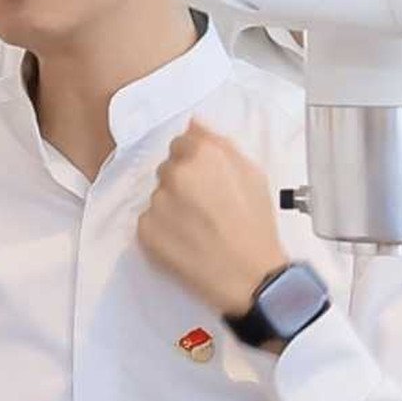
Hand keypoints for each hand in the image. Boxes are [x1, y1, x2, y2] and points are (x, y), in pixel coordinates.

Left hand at [136, 121, 294, 322]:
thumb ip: (219, 143)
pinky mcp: (145, 231)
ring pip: (158, 197)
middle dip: (182, 184)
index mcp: (201, 154)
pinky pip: (149, 222)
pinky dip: (162, 230)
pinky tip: (186, 242)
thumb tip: (193, 123)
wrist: (249, 277)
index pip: (181, 144)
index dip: (196, 163)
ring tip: (198, 228)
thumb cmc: (255, 226)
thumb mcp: (252, 173)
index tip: (208, 182)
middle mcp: (175, 174)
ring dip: (171, 207)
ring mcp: (157, 203)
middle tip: (206, 209)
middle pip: (167, 170)